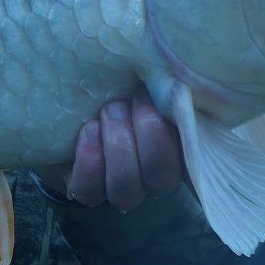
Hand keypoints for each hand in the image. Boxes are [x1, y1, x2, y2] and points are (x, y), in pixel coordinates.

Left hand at [40, 89, 183, 210]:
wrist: (70, 94)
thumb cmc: (121, 84)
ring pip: (126, 190)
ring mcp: (120, 186)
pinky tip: (87, 130)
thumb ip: (163, 81)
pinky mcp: (87, 189)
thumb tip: (174, 73)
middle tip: (127, 102)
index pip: (193, 157)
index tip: (163, 95)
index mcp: (179, 147)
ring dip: (118, 147)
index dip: (181, 132)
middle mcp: (152, 175)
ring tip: (107, 112)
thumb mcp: (143, 77)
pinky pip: (90, 191)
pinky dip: (89, 161)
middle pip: (162, 178)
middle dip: (148, 134)